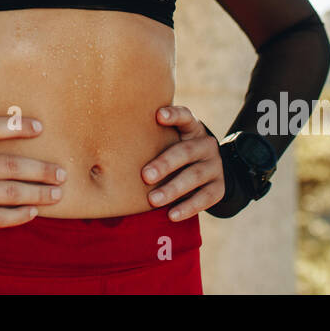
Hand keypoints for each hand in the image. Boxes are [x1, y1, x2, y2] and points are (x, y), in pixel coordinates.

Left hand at [141, 105, 225, 220]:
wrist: (207, 171)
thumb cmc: (174, 152)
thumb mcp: (168, 141)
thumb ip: (150, 139)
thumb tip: (109, 150)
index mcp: (192, 128)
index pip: (185, 116)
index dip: (174, 115)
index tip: (158, 116)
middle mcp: (206, 145)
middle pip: (186, 151)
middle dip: (165, 164)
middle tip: (145, 176)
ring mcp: (215, 166)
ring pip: (195, 176)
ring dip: (173, 189)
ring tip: (153, 200)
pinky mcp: (219, 187)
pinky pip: (205, 198)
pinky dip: (188, 207)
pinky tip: (172, 215)